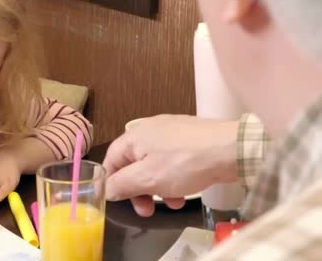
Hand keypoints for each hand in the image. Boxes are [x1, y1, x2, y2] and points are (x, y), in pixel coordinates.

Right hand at [103, 115, 238, 216]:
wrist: (232, 149)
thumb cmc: (185, 162)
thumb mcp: (148, 179)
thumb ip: (122, 184)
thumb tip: (106, 189)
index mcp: (134, 135)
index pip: (111, 159)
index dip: (112, 182)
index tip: (120, 201)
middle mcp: (150, 129)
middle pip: (133, 164)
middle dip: (138, 190)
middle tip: (147, 210)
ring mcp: (171, 132)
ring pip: (154, 164)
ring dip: (158, 187)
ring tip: (173, 203)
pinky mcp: (190, 138)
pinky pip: (173, 160)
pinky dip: (174, 178)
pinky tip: (185, 191)